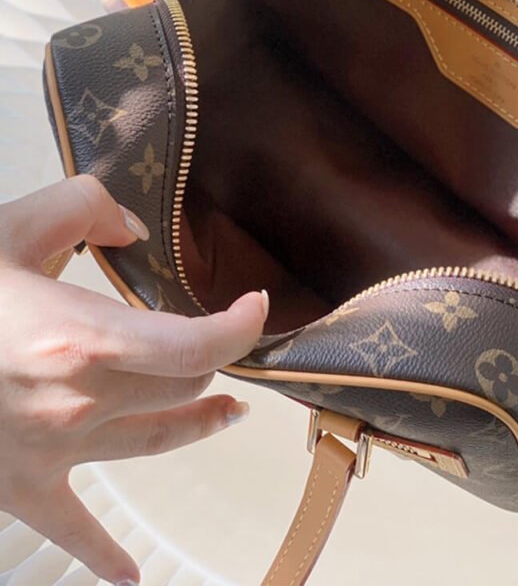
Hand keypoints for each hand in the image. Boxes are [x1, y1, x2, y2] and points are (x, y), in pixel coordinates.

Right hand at [0, 176, 267, 584]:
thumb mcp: (13, 225)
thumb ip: (87, 207)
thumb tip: (131, 226)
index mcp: (81, 339)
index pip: (196, 346)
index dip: (240, 326)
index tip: (256, 308)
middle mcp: (76, 402)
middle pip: (182, 388)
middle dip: (214, 362)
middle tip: (228, 346)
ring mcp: (50, 451)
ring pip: (156, 442)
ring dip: (200, 425)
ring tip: (226, 415)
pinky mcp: (18, 486)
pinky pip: (71, 531)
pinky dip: (104, 555)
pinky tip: (128, 578)